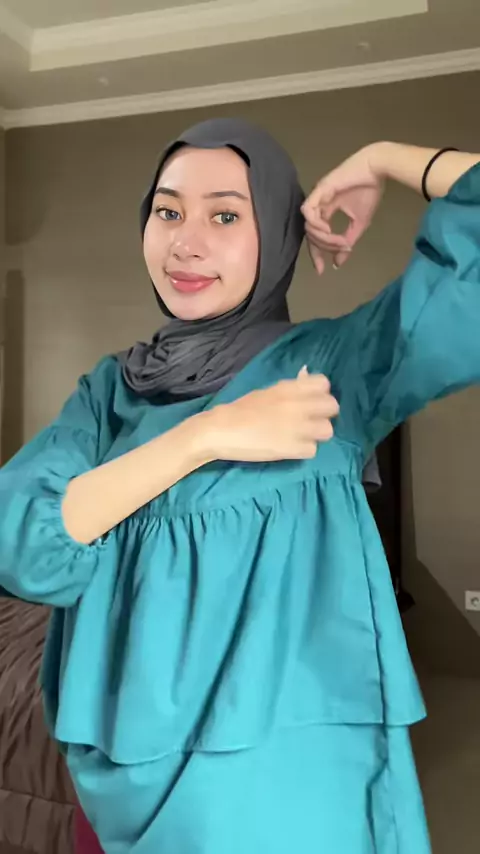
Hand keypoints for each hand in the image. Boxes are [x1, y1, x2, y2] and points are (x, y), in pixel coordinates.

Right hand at [206, 369, 338, 461]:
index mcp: (288, 388)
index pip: (324, 384)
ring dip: (316, 435)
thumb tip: (305, 381)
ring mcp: (297, 427)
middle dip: (324, 415)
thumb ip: (289, 390)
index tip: (312, 401)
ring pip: (327, 430)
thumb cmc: (240, 410)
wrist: (220, 430)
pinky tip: (291, 448)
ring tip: (302, 437)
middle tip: (311, 421)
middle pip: (332, 407)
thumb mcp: (267, 393)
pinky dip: (303, 451)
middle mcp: (297, 405)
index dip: (320, 394)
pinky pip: (313, 450)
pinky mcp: (292, 448)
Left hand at [302, 142, 385, 273]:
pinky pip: (308, 212)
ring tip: (335, 239)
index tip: (321, 271)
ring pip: (308, 225)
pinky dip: (316, 224)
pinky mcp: (319, 190)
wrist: (377, 169)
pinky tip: (327, 228)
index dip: (317, 254)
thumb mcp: (359, 224)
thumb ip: (347, 243)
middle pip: (309, 233)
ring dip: (320, 237)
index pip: (316, 236)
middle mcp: (319, 205)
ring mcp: (317, 197)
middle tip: (336, 252)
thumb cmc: (369, 191)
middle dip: (319, 249)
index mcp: (326, 211)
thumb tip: (338, 263)